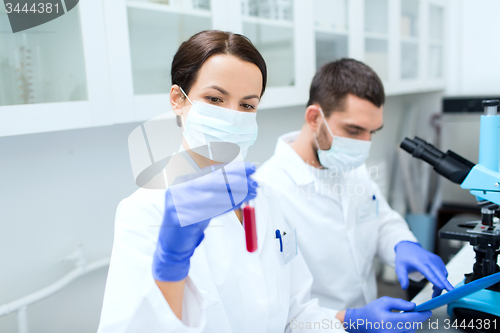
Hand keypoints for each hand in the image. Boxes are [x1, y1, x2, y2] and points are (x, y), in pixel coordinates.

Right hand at [153, 161, 257, 280]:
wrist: (174, 244)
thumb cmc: (193, 219)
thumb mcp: (206, 200)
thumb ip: (221, 189)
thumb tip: (245, 179)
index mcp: (185, 179)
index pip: (213, 170)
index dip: (234, 168)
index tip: (251, 168)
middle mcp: (179, 187)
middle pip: (213, 180)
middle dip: (238, 181)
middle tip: (254, 183)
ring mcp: (177, 201)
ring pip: (213, 195)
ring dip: (235, 194)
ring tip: (251, 194)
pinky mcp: (179, 217)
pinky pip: (207, 211)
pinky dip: (225, 207)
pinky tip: (237, 204)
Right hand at [344, 297, 431, 332]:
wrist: (361, 323)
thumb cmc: (372, 311)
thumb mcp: (384, 301)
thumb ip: (400, 303)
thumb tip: (414, 306)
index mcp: (388, 320)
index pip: (410, 319)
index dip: (422, 315)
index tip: (428, 311)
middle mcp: (390, 332)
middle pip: (412, 326)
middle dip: (418, 318)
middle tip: (421, 311)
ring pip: (410, 331)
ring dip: (413, 323)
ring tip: (409, 316)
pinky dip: (407, 328)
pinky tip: (403, 322)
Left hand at [395, 241, 453, 296]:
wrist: (408, 247)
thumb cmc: (404, 258)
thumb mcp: (399, 268)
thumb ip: (402, 277)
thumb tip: (404, 287)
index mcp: (419, 262)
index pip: (429, 272)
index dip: (436, 280)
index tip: (442, 287)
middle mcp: (428, 260)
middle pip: (439, 273)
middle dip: (445, 284)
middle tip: (447, 296)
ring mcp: (434, 259)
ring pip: (443, 274)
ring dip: (442, 284)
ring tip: (435, 294)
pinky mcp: (438, 260)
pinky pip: (443, 271)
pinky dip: (443, 279)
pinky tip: (437, 285)